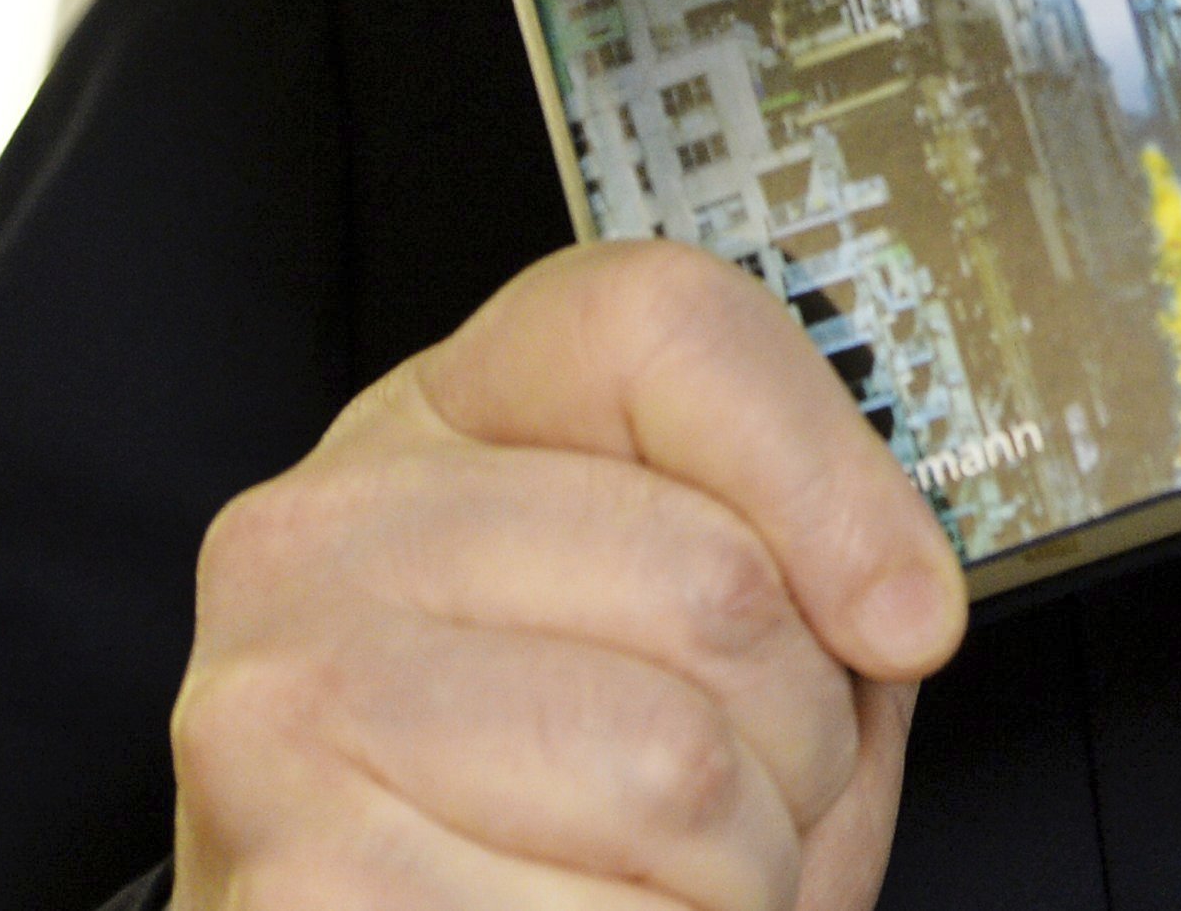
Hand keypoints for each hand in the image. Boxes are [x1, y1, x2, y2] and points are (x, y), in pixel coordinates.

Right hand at [173, 238, 969, 907]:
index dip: (831, 479)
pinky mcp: (299, 889)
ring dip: (746, 878)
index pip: (662, 326)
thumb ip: (805, 565)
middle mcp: (321, 539)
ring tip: (675, 886)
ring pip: (677, 773)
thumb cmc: (556, 815)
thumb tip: (899, 608)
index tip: (901, 617)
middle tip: (757, 801)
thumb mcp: (686, 636)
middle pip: (715, 581)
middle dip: (808, 741)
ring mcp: (279, 714)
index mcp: (430, 421)